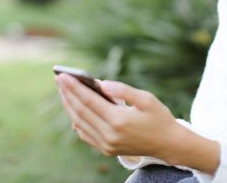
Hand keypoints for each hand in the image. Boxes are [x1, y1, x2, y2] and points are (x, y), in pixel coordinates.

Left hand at [55, 74, 179, 158]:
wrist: (168, 144)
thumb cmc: (159, 117)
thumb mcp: (146, 99)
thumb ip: (123, 90)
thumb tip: (102, 83)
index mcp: (119, 120)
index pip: (89, 101)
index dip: (74, 87)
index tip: (62, 76)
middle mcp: (109, 134)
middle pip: (80, 111)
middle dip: (68, 94)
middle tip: (58, 79)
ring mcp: (106, 145)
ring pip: (79, 123)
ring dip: (69, 106)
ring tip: (64, 91)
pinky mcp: (106, 150)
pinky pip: (85, 134)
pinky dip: (77, 120)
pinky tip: (74, 109)